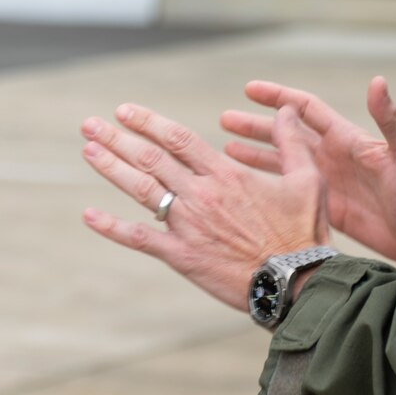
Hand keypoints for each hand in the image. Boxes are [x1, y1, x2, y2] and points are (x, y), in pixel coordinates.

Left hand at [80, 103, 330, 314]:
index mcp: (226, 175)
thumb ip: (292, 143)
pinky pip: (140, 238)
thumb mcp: (308, 180)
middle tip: (89, 124)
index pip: (179, 139)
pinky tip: (88, 215)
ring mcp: (188, 225)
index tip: (124, 111)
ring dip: (111, 168)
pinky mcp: (181, 255)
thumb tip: (288, 110)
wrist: (296, 284)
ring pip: (141, 190)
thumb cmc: (304, 233)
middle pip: (151, 158)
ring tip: (87, 149)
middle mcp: (201, 195)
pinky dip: (112, 227)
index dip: (148, 122)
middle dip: (117, 138)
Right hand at [220, 77, 395, 264]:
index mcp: (348, 139)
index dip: (278, 97)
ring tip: (225, 149)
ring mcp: (328, 182)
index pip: (306, 110)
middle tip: (224, 119)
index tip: (250, 89)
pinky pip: (289, 190)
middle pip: (286, 134)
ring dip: (255, 154)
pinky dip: (267, 183)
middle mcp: (334, 156)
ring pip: (283, 161)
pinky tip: (247, 184)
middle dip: (256, 126)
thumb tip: (377, 81)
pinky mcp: (326, 207)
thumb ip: (390, 119)